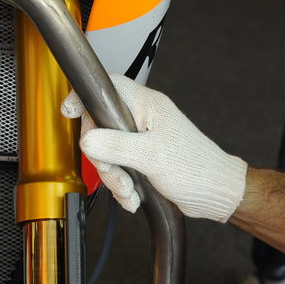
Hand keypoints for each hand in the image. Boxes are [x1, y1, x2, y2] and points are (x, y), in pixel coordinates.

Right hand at [61, 74, 247, 221]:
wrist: (215, 194)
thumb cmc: (196, 169)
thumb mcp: (151, 157)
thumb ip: (115, 146)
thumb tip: (86, 140)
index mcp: (147, 106)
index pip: (108, 87)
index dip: (84, 96)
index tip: (68, 110)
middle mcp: (142, 117)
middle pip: (100, 127)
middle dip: (104, 158)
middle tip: (117, 174)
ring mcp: (141, 137)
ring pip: (107, 151)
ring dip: (114, 177)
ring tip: (129, 192)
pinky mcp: (142, 156)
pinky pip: (118, 166)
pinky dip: (122, 185)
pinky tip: (133, 196)